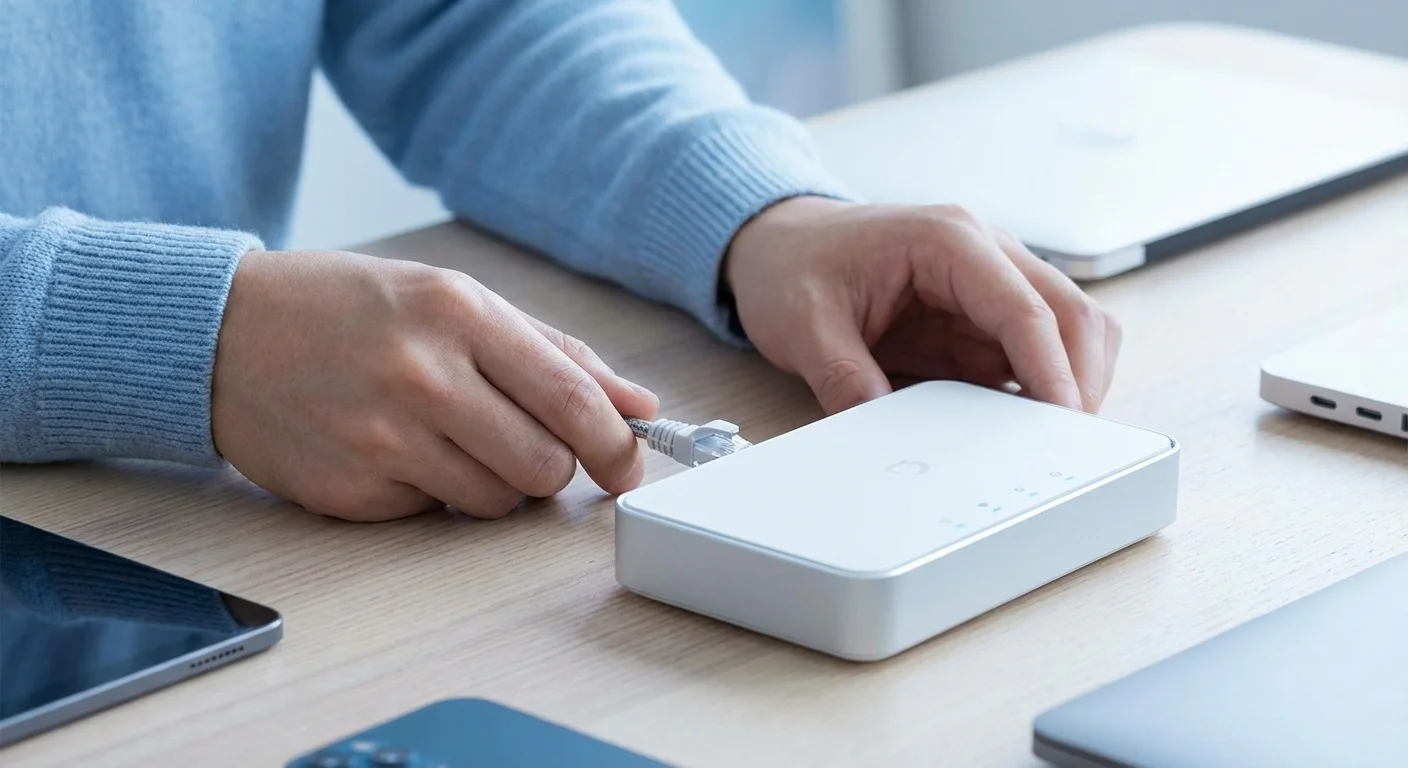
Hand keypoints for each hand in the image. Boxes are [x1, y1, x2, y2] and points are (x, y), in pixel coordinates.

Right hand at [211, 250, 657, 521]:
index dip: (617, 444)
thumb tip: (639, 405)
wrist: (221, 335)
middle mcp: (421, 374)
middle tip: (520, 442)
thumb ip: (552, 353)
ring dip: (493, 483)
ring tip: (447, 436)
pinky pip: (435, 514)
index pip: (572, 399)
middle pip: (544, 465)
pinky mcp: (350, 490)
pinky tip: (395, 449)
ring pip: (496, 501)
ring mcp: (381, 439)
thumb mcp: (452, 299)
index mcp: (458, 312)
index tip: (629, 464)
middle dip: (550, 466)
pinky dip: (433, 493)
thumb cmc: (349, 310)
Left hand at [724, 197, 1120, 414]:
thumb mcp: (803, 324)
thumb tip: (879, 429)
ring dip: (1067, 384)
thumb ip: (843, 376)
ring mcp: (989, 285)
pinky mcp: (979, 318)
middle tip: (1066, 445)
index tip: (1062, 420)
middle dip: (1080, 379)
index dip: (1052, 369)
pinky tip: (1015, 429)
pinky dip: (1036, 390)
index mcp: (948, 240)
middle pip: (1072, 314)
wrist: (778, 244)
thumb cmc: (793, 265)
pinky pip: (1029, 354)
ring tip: (1046, 442)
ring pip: (1066, 333)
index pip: (1026, 307)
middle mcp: (985, 253)